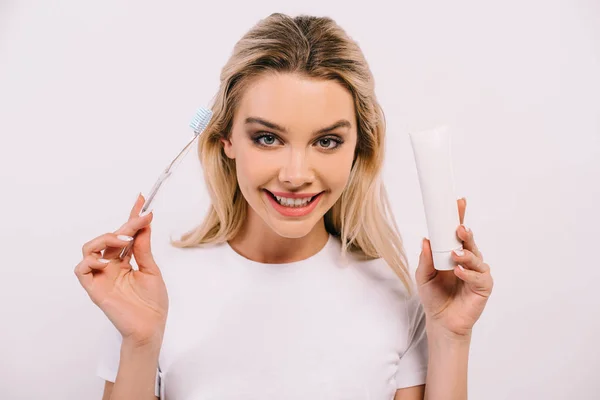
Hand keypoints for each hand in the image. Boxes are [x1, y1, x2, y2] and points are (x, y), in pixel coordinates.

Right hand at [74, 194, 168, 345]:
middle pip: (109, 237)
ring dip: (106, 239)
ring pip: (89, 248)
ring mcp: (101, 276)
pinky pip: (81, 269)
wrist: (151, 327)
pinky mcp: (94, 288)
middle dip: (126, 224)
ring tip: (124, 241)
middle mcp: (111, 265)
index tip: (141, 199)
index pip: (125, 234)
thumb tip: (144, 224)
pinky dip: (90, 260)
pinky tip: (107, 260)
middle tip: (141, 219)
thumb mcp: (151, 269)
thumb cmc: (152, 303)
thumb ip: (143, 248)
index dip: (131, 216)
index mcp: (125, 261)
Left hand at [415, 197, 493, 337]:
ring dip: (467, 254)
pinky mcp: (483, 287)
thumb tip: (425, 240)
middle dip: (465, 233)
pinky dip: (469, 273)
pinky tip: (460, 271)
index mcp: (453, 253)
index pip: (457, 233)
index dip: (459, 217)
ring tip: (456, 255)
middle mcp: (467, 260)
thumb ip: (425, 259)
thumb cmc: (434, 296)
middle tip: (459, 228)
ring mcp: (477, 273)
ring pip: (477, 257)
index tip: (458, 202)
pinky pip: (479, 277)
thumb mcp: (423, 276)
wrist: (441, 321)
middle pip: (470, 242)